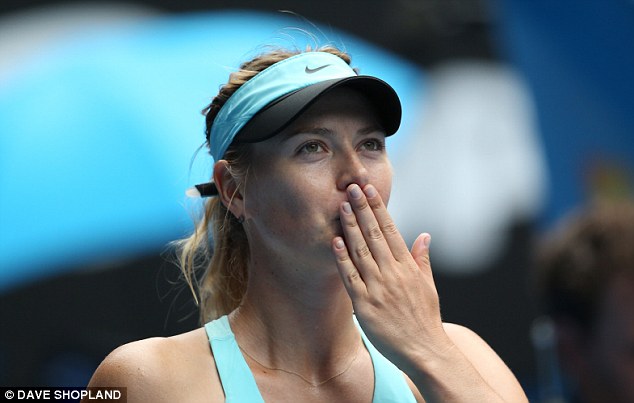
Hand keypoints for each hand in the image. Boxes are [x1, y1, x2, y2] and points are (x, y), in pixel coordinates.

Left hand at [332, 183, 452, 369]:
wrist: (424, 350)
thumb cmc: (425, 318)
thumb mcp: (428, 285)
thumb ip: (422, 259)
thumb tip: (423, 235)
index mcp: (407, 266)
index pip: (390, 229)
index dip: (378, 207)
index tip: (369, 190)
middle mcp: (392, 273)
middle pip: (374, 234)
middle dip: (362, 208)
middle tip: (351, 186)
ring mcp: (378, 287)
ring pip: (361, 250)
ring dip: (351, 226)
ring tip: (342, 205)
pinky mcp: (364, 304)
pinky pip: (351, 276)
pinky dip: (342, 258)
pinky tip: (336, 240)